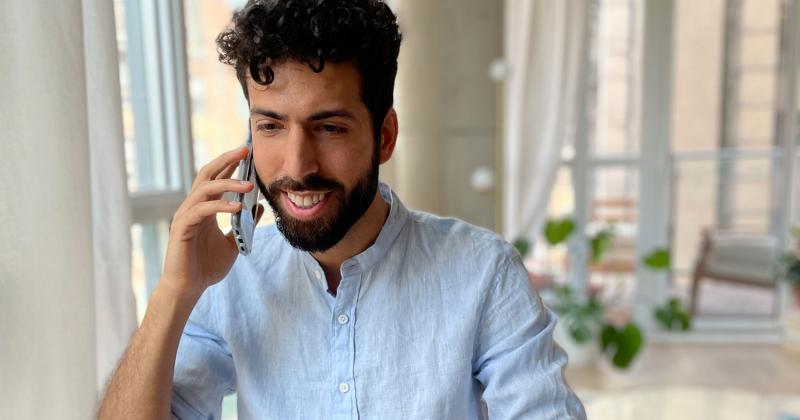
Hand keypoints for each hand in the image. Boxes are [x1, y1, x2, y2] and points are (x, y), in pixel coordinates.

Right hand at [161, 146, 263, 298]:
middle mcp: (193, 207)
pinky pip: (202, 210)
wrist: (189, 288)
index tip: (247, 152)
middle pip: (207, 174)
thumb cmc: (206, 267)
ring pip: (204, 189)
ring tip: (249, 185)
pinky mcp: (182, 228)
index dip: (230, 163)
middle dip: (226, 160)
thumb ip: (245, 223)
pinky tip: (237, 207)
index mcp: (204, 208)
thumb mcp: (234, 241)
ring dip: (227, 184)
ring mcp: (186, 215)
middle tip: (245, 150)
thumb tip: (259, 206)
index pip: (216, 178)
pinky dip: (220, 206)